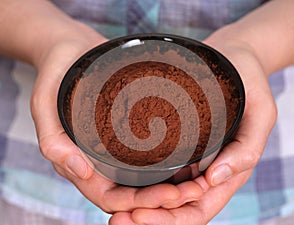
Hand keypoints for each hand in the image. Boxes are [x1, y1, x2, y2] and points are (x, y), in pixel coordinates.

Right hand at [30, 21, 206, 217]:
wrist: (72, 49)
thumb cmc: (56, 74)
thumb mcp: (44, 103)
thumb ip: (53, 139)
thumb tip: (80, 173)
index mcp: (79, 162)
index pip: (108, 197)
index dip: (138, 203)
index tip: (171, 196)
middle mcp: (99, 160)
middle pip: (132, 193)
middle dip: (162, 198)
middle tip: (195, 191)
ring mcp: (115, 147)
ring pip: (143, 179)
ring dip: (169, 185)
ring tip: (198, 181)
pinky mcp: (128, 131)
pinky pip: (148, 153)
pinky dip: (168, 163)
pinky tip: (190, 157)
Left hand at [109, 31, 276, 224]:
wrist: (230, 57)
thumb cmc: (247, 81)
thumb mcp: (260, 112)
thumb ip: (247, 148)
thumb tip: (216, 179)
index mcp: (226, 170)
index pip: (198, 208)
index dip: (170, 219)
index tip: (138, 215)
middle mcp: (203, 169)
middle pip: (175, 207)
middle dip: (148, 218)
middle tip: (116, 221)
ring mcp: (187, 157)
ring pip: (162, 192)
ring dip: (138, 205)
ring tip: (111, 208)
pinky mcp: (174, 141)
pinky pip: (155, 167)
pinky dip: (138, 181)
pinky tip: (114, 179)